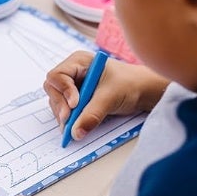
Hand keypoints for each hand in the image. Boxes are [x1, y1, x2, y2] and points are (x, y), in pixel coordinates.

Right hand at [44, 50, 167, 140]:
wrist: (143, 91)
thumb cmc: (129, 85)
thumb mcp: (110, 98)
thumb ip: (92, 114)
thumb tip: (76, 133)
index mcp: (79, 62)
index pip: (57, 76)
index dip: (63, 91)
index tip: (75, 105)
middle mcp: (72, 72)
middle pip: (53, 90)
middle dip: (61, 106)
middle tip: (69, 121)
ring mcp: (73, 86)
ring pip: (57, 102)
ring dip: (63, 115)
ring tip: (72, 127)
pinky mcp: (76, 99)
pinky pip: (64, 109)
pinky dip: (68, 119)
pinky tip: (74, 127)